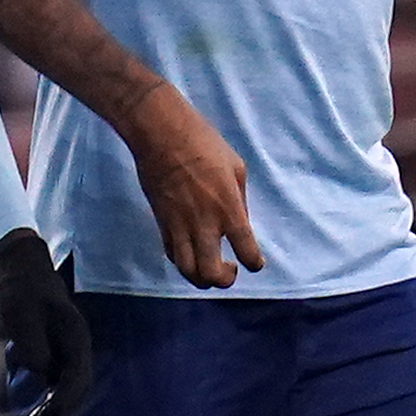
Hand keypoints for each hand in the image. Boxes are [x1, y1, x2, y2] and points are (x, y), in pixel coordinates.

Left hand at [0, 229, 95, 415]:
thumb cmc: (22, 291)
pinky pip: (62, 382)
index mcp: (75, 336)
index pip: (76, 378)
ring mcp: (71, 351)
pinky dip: (53, 398)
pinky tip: (36, 409)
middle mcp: (78, 347)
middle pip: (79, 387)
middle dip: (60, 412)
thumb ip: (32, 343)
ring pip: (72, 387)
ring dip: (58, 408)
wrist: (24, 272)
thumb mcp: (21, 313)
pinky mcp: (60, 354)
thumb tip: (41, 371)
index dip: (62, 402)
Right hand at [126, 85, 261, 288]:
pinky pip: (171, 254)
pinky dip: (183, 262)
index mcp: (229, 210)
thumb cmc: (204, 144)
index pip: (246, 252)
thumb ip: (239, 200)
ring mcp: (179, 227)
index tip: (254, 262)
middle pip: (212, 273)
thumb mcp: (236, 168)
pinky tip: (192, 253)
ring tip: (209, 268)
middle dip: (224, 280)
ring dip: (201, 278)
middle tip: (229, 269)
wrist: (161, 135)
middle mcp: (204, 225)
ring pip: (187, 271)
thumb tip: (238, 221)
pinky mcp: (161, 223)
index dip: (254, 263)